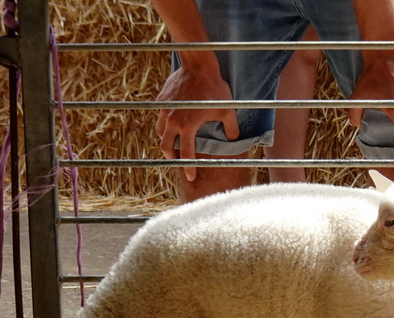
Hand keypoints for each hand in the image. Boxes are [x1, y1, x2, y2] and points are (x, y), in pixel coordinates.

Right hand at [155, 57, 239, 181]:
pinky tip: (173, 123)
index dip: (189, 168)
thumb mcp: (227, 110)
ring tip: (175, 142)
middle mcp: (173, 120)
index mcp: (188, 127)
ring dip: (166, 140)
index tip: (190, 177)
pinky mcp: (162, 100)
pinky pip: (160, 117)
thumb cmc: (214, 88)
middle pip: (165, 147)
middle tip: (179, 159)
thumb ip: (231, 129)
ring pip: (160, 132)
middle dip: (171, 156)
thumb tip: (234, 140)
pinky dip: (165, 124)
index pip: (186, 154)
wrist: (198, 64)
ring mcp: (165, 110)